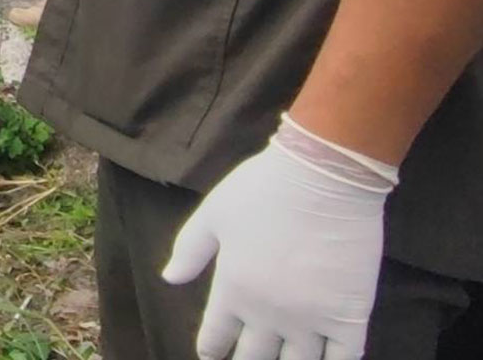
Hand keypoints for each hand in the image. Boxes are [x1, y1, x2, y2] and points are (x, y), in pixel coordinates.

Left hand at [162, 116, 395, 359]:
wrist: (323, 177)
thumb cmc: (263, 189)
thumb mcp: (213, 214)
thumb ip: (189, 250)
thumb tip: (169, 279)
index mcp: (233, 289)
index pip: (216, 338)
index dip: (212, 350)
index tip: (212, 355)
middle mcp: (268, 313)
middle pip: (254, 358)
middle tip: (249, 357)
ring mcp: (311, 319)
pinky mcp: (350, 316)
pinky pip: (344, 359)